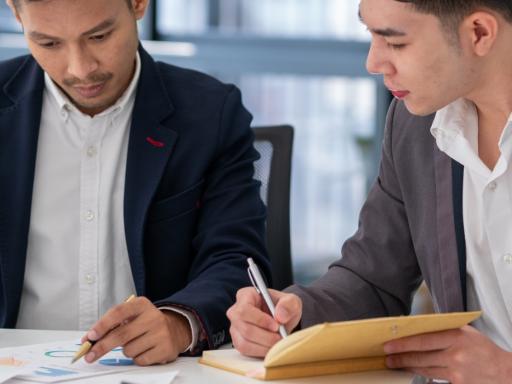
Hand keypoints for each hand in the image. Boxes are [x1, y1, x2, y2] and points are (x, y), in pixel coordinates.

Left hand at [82, 296, 191, 365]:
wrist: (175, 329)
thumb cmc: (147, 323)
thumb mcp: (133, 316)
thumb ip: (113, 324)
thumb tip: (90, 339)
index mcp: (142, 304)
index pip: (119, 312)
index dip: (102, 325)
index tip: (91, 336)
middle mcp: (153, 316)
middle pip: (121, 334)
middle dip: (102, 347)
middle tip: (90, 355)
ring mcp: (161, 332)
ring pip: (129, 350)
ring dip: (126, 351)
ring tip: (136, 344)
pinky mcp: (165, 348)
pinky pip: (139, 360)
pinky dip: (137, 358)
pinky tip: (144, 350)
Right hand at [227, 287, 301, 356]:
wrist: (282, 320)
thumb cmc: (283, 308)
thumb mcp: (291, 301)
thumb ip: (288, 304)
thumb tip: (280, 316)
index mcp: (245, 295)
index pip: (245, 309)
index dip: (260, 320)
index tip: (276, 326)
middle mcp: (236, 311)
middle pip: (245, 328)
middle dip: (265, 336)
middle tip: (280, 337)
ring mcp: (235, 327)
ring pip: (244, 342)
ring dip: (264, 346)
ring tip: (278, 342)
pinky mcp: (238, 341)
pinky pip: (245, 350)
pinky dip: (260, 352)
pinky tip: (271, 347)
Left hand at [384, 325, 511, 382]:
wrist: (504, 372)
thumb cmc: (482, 349)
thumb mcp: (465, 332)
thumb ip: (443, 329)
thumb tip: (416, 326)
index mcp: (456, 337)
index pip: (423, 340)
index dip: (403, 344)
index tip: (388, 345)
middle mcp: (455, 355)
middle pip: (420, 357)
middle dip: (400, 357)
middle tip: (387, 357)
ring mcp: (457, 372)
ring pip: (424, 369)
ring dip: (407, 367)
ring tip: (395, 364)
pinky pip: (434, 379)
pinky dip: (422, 375)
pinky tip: (412, 372)